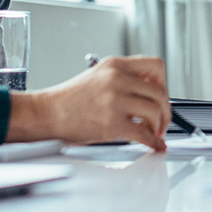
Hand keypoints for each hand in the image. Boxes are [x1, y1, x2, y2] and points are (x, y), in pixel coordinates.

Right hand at [5, 55, 170, 150]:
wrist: (47, 113)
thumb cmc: (69, 100)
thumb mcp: (97, 76)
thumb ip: (122, 79)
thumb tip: (148, 93)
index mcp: (115, 65)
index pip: (156, 66)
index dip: (163, 83)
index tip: (160, 96)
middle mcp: (117, 78)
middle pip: (159, 92)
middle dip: (165, 110)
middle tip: (161, 121)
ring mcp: (114, 100)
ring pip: (155, 111)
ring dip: (159, 126)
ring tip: (153, 133)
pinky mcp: (112, 122)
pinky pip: (144, 134)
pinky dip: (153, 143)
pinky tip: (152, 146)